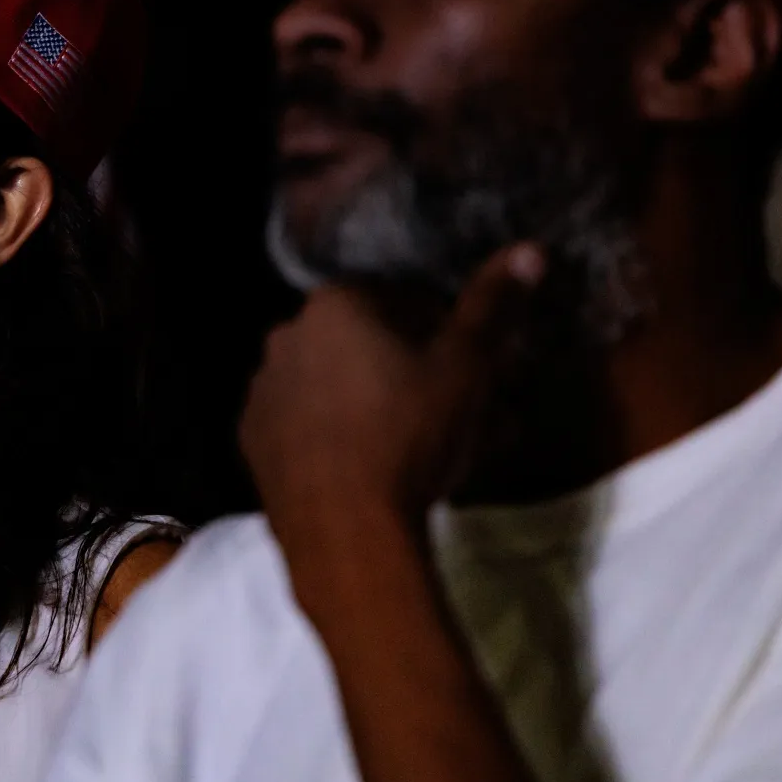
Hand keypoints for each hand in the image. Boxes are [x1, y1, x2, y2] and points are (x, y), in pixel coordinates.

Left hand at [239, 245, 544, 532]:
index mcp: (335, 304)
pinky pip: (304, 424)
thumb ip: (492, 305)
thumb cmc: (411, 435)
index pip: (401, 298)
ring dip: (370, 401)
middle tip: (451, 412)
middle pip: (364, 342)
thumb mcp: (466, 367)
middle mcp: (287, 334)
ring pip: (333, 384)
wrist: (347, 531)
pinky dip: (333, 435)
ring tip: (416, 448)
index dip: (443, 330)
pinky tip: (367, 466)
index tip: (471, 369)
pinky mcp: (253, 440)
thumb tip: (528, 250)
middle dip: (408, 368)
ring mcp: (263, 389)